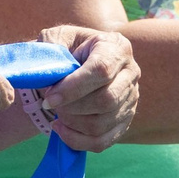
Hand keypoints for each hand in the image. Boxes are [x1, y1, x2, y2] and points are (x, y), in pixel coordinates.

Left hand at [36, 25, 138, 151]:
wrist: (80, 63)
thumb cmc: (69, 48)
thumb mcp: (58, 36)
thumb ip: (50, 44)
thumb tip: (47, 69)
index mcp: (116, 47)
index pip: (101, 71)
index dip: (73, 88)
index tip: (49, 98)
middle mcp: (130, 73)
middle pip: (106, 101)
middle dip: (71, 108)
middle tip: (50, 103)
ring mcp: (131, 99)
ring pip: (102, 124)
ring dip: (72, 124)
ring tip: (57, 113)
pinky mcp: (125, 120)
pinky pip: (102, 141)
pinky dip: (77, 140)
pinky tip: (61, 129)